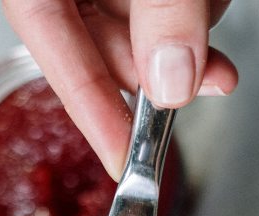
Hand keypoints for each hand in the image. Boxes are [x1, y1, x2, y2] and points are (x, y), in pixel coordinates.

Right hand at [2, 1, 238, 178]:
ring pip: (134, 26)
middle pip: (97, 38)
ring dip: (182, 41)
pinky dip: (188, 13)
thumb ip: (161, 8)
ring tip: (210, 26)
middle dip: (159, 72)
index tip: (121, 157)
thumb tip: (172, 78)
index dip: (86, 104)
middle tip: (208, 84)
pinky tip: (203, 4)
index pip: (47, 37)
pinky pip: (155, 7)